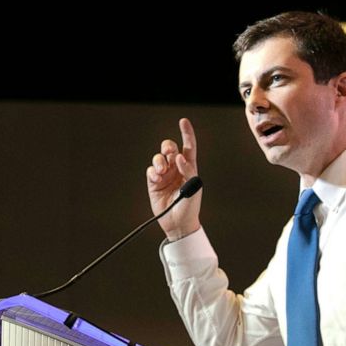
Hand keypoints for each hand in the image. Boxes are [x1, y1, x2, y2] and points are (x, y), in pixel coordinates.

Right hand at [146, 118, 201, 240]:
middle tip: (168, 152)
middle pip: (170, 148)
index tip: (183, 121)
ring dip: (159, 161)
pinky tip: (157, 178)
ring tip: (162, 172)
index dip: (186, 133)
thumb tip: (179, 158)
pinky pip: (151, 170)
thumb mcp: (194, 188)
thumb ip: (188, 171)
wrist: (178, 223)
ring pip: (158, 158)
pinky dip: (153, 172)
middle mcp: (176, 168)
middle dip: (167, 146)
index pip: (188, 146)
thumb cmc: (190, 207)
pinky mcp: (154, 182)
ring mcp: (164, 174)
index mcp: (189, 167)